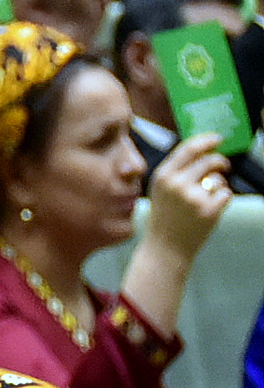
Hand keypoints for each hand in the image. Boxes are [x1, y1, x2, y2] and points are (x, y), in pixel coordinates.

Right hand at [146, 133, 231, 262]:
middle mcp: (176, 183)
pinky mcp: (208, 209)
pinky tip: (208, 210)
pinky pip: (225, 193)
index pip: (189, 148)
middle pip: (209, 160)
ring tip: (205, 200)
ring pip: (219, 178)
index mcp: (162, 176)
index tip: (218, 138)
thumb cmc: (164, 218)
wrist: (164, 248)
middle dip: (220, 162)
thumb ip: (176, 170)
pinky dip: (222, 200)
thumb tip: (202, 150)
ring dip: (218, 185)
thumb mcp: (160, 190)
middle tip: (223, 167)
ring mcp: (192, 197)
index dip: (207, 140)